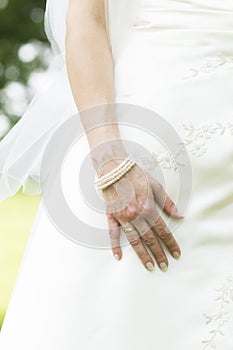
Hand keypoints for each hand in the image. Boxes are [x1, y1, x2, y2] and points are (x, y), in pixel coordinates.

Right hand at [99, 157, 182, 271]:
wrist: (115, 168)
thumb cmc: (136, 175)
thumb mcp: (156, 186)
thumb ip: (168, 203)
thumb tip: (180, 216)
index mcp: (149, 208)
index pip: (163, 231)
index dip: (171, 243)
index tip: (176, 254)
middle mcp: (136, 215)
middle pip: (150, 239)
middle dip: (159, 254)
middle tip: (164, 266)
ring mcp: (123, 217)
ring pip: (134, 240)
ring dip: (142, 255)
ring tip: (149, 266)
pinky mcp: (111, 216)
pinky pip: (113, 233)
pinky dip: (115, 245)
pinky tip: (118, 257)